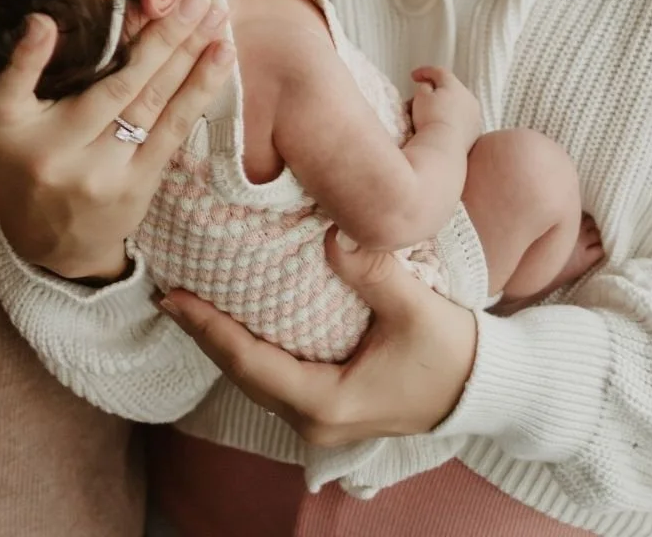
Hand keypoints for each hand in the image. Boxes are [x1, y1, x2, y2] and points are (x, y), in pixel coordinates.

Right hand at [0, 0, 233, 281]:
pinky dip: (198, 92)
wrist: (48, 246)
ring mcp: (108, 175)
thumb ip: (18, 69)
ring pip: (154, 107)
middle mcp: (68, 156)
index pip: (32, 84)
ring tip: (216, 19)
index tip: (93, 10)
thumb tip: (42, 20)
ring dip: (191, 59)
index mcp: (23, 132)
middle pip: (123, 88)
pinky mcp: (139, 186)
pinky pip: (171, 132)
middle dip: (164, 38)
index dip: (46, 52)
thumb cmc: (20, 162)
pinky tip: (219, 60)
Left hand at [160, 225, 477, 446]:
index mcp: (328, 404)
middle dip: (204, 334)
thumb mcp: (417, 309)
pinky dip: (247, 346)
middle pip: (243, 374)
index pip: (251, 364)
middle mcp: (316, 419)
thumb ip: (374, 271)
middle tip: (167, 294)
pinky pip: (274, 374)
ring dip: (222, 341)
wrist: (484, 388)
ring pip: (255, 378)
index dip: (210, 331)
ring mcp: (322, 416)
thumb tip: (335, 233)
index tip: (175, 300)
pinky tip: (233, 319)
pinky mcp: (330, 403)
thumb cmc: (453, 354)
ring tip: (188, 303)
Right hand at [409, 66, 481, 147]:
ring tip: (430, 113)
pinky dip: (452, 118)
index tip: (413, 77)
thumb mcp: (421, 96)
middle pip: (450, 88)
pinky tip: (441, 125)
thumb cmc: (430, 119)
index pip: (439, 72)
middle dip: (435, 90)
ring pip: (457, 104)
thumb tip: (429, 88)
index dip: (424, 72)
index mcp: (455, 85)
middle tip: (421, 96)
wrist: (444, 147)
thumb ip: (424, 86)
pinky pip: (462, 119)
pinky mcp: (476, 131)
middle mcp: (468, 97)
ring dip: (444, 105)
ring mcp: (474, 115)